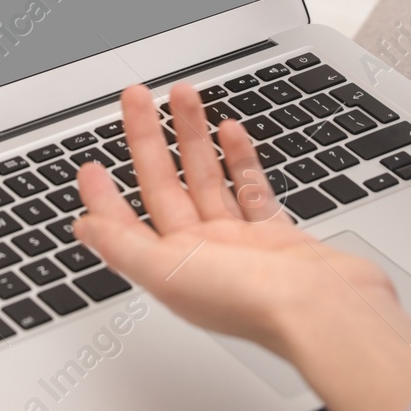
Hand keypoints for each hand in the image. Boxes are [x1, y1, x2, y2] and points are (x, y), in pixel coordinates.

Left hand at [73, 81, 410, 410]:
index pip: (125, 222)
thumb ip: (124, 247)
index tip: (90, 161)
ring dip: (192, 136)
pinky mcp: (277, 236)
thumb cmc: (253, 304)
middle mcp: (201, 255)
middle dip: (148, 138)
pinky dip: (239, 158)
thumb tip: (82, 229)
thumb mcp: (169, 273)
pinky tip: (230, 130)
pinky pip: (250, 188)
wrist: (328, 314)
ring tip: (183, 95)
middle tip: (135, 96)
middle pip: (164, 185)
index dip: (104, 193)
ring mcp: (239, 243)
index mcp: (170, 268)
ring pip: (206, 177)